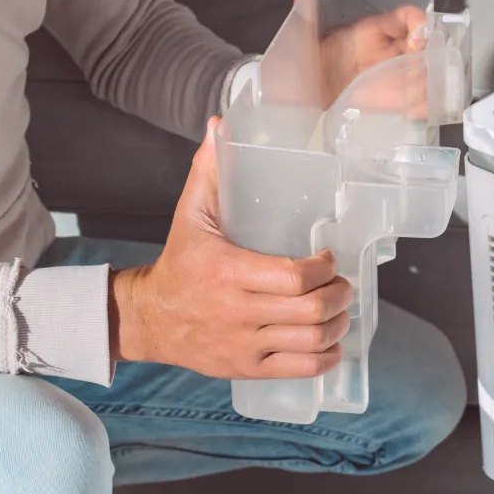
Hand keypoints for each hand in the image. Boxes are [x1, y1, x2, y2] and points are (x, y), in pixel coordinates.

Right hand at [110, 118, 352, 378]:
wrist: (150, 318)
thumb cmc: (179, 261)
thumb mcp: (190, 213)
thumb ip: (210, 169)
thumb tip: (219, 124)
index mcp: (228, 271)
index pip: (294, 277)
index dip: (323, 268)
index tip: (328, 256)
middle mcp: (237, 311)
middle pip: (310, 311)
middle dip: (339, 294)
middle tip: (343, 282)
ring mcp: (244, 343)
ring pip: (310, 341)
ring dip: (338, 324)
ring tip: (341, 308)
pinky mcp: (246, 368)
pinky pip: (299, 369)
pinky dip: (326, 358)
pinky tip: (332, 342)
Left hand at [293, 0, 429, 110]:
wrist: (300, 94)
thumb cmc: (306, 62)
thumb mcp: (305, 37)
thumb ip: (306, 13)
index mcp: (372, 31)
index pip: (406, 18)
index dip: (418, 22)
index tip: (417, 37)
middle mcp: (388, 51)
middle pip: (424, 45)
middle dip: (429, 54)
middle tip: (420, 67)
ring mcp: (393, 75)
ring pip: (425, 72)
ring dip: (428, 80)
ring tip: (417, 92)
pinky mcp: (392, 100)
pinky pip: (417, 101)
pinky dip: (424, 105)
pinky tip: (417, 109)